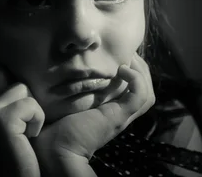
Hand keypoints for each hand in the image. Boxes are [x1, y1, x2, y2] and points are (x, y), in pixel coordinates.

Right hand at [0, 66, 44, 176]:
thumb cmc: (8, 158)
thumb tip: (8, 75)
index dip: (5, 85)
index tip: (15, 105)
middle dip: (17, 90)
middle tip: (22, 114)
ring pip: (20, 87)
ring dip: (30, 108)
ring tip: (25, 130)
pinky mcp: (3, 120)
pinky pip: (31, 104)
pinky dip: (37, 120)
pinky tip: (30, 137)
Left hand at [32, 53, 154, 167]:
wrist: (54, 148)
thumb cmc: (55, 125)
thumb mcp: (70, 101)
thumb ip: (76, 88)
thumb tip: (70, 67)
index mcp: (112, 110)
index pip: (136, 91)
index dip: (133, 72)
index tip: (120, 55)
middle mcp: (120, 114)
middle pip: (146, 90)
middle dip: (140, 68)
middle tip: (127, 53)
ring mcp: (121, 116)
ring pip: (148, 93)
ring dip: (141, 72)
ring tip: (127, 59)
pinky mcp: (118, 116)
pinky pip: (139, 96)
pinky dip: (136, 80)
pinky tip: (122, 69)